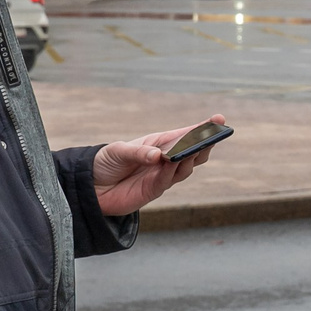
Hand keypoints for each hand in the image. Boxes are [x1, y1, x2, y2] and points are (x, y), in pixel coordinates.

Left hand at [89, 119, 223, 214]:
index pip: (185, 135)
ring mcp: (161, 176)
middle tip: (213, 137)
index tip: (219, 119)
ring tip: (194, 149)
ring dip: (190, 159)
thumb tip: (158, 156)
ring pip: (185, 168)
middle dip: (204, 145)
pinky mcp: (153, 191)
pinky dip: (171, 173)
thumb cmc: (106, 162)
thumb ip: (138, 153)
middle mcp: (164, 160)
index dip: (203, 128)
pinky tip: (173, 163)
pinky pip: (167, 181)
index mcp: (159, 143)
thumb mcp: (118, 151)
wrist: (90, 187)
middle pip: (192, 153)